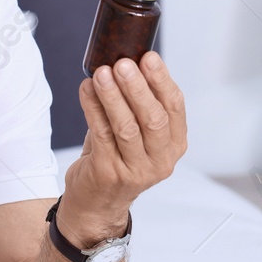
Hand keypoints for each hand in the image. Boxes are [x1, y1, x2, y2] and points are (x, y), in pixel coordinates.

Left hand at [62, 52, 187, 245]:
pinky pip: (101, 134)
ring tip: (102, 73)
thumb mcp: (138, 135)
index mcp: (175, 144)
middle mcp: (161, 160)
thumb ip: (139, 105)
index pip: (175, 107)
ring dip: (112, 96)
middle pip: (153, 118)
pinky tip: (86, 90)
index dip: (162, 80)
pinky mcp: (109, 173)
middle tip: (123, 63)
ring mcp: (136, 170)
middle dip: (137, 87)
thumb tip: (126, 60)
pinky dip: (92, 108)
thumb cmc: (117, 159)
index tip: (148, 57)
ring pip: (126, 127)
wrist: (97, 203)